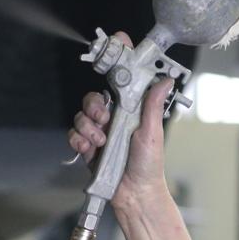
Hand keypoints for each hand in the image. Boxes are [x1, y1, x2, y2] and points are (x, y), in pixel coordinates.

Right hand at [67, 31, 173, 209]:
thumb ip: (153, 105)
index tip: (114, 45)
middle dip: (94, 106)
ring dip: (88, 127)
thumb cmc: (147, 165)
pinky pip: (74, 134)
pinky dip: (79, 140)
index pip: (121, 82)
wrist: (134, 194)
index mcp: (131, 111)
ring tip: (101, 141)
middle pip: (93, 98)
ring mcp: (99, 133)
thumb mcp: (152, 132)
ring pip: (81, 116)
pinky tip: (90, 148)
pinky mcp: (88, 147)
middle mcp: (114, 119)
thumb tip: (164, 80)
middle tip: (104, 118)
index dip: (115, 63)